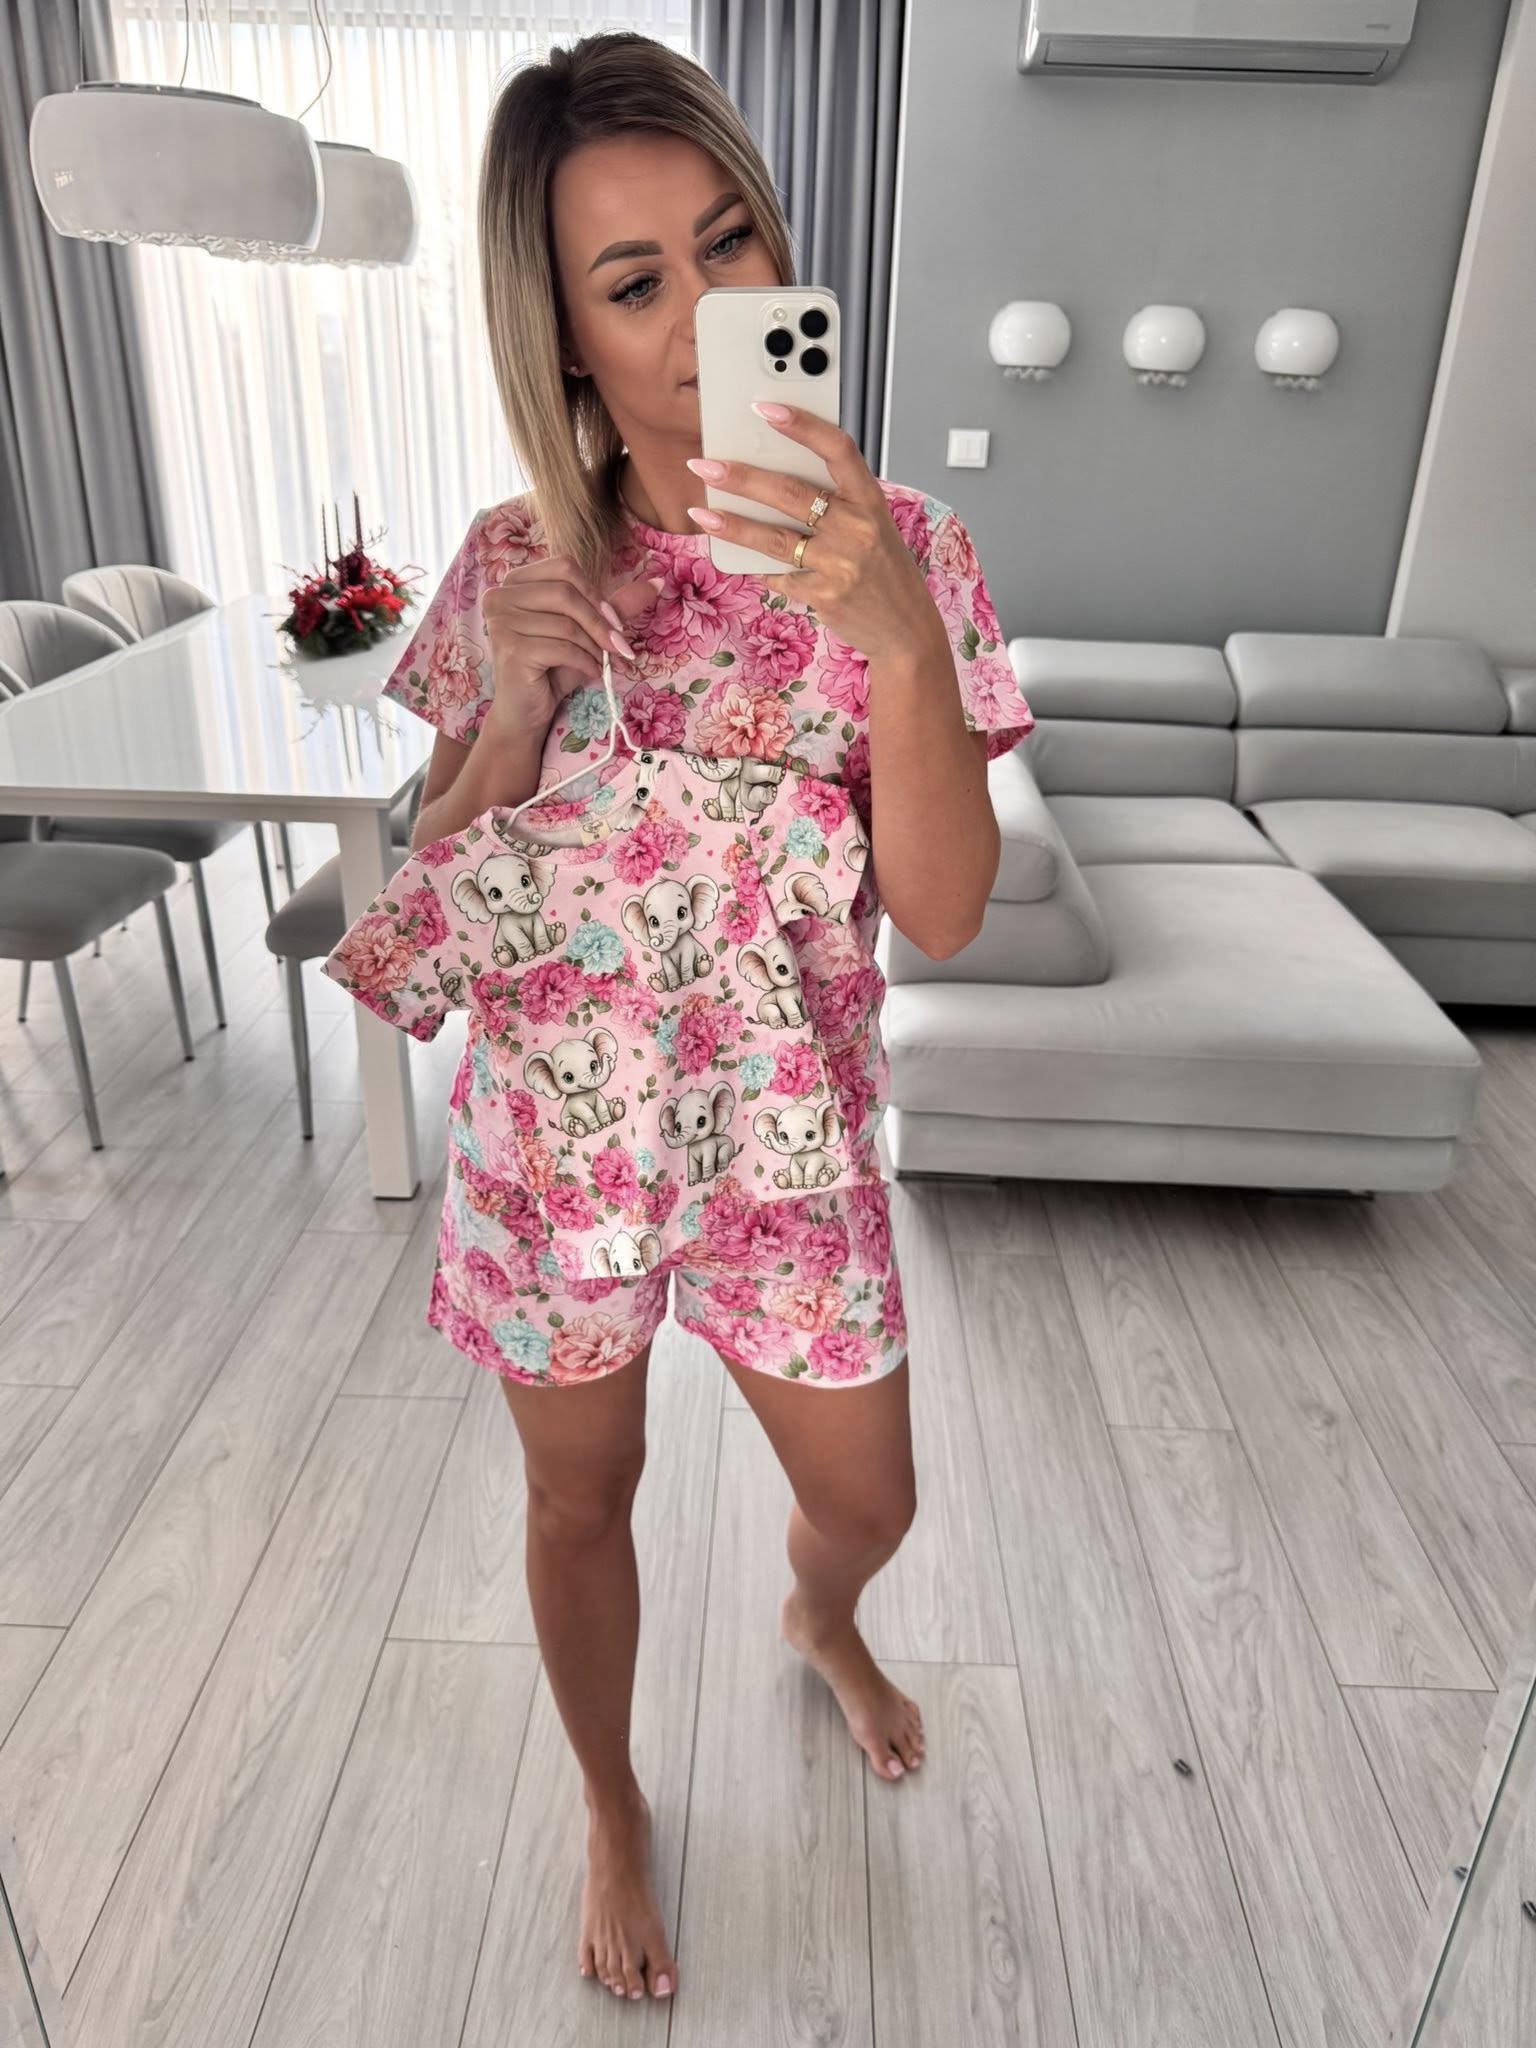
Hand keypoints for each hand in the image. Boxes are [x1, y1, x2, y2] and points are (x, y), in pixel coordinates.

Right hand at [481, 557, 663, 737]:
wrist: (527, 713)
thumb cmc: (553, 669)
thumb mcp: (587, 632)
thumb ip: (616, 605)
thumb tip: (658, 581)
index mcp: (515, 581)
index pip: (564, 567)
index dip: (595, 593)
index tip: (615, 622)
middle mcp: (500, 596)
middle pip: (565, 592)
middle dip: (600, 622)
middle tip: (619, 647)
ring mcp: (501, 622)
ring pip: (566, 623)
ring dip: (594, 647)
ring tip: (601, 664)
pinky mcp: (510, 649)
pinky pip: (562, 648)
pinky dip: (585, 662)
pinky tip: (590, 674)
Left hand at [684, 406, 938, 668]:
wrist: (906, 629)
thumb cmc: (885, 572)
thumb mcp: (873, 527)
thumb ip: (836, 503)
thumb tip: (773, 480)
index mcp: (871, 501)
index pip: (837, 449)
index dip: (802, 425)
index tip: (765, 408)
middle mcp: (858, 528)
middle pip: (790, 492)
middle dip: (741, 477)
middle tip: (705, 466)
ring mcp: (841, 564)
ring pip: (774, 538)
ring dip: (732, 524)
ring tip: (701, 513)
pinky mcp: (825, 595)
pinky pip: (778, 576)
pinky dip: (759, 568)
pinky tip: (741, 560)